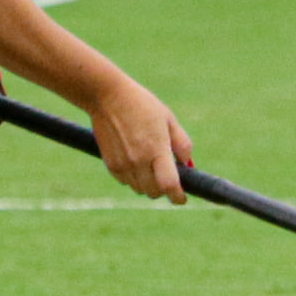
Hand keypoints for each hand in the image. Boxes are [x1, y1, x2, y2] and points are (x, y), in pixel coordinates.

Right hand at [89, 77, 193, 203]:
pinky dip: (134, 178)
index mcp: (156, 149)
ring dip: (149, 184)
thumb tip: (189, 165)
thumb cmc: (142, 105)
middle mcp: (139, 160)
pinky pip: (126, 182)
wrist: (107, 97)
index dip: (178, 196)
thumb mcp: (169, 119)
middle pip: (155, 192)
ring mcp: (123, 164)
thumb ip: (182, 144)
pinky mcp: (111, 165)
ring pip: (140, 189)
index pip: (169, 185)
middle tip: (167, 177)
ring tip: (150, 164)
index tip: (182, 198)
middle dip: (164, 189)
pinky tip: (135, 160)